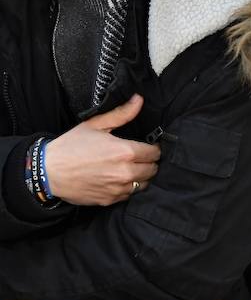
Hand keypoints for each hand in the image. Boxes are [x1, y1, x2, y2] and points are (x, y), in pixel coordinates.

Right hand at [43, 95, 159, 205]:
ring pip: (144, 184)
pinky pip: (129, 195)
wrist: (47, 172)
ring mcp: (118, 188)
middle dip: (149, 162)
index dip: (153, 148)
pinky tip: (117, 179)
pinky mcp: (110, 200)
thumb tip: (139, 100)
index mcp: (124, 152)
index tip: (147, 146)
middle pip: (153, 169)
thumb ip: (121, 114)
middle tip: (138, 157)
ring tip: (130, 168)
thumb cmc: (70, 146)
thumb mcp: (95, 125)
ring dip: (141, 176)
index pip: (155, 153)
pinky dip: (127, 188)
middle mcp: (125, 172)